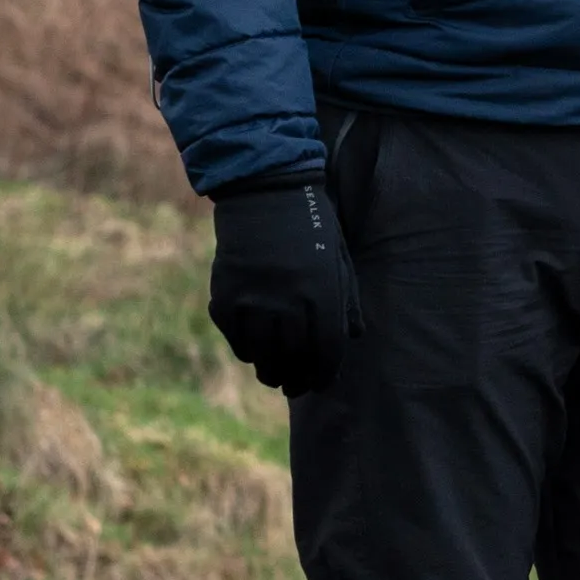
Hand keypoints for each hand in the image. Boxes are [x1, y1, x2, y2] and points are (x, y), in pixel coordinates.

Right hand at [209, 174, 360, 394]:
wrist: (264, 193)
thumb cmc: (312, 224)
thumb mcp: (340, 256)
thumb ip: (347, 299)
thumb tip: (354, 338)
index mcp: (322, 290)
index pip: (326, 349)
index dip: (325, 372)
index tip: (323, 383)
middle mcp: (287, 301)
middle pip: (292, 359)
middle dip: (297, 378)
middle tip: (298, 386)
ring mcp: (253, 302)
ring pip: (262, 355)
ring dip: (271, 370)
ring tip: (276, 375)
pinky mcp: (225, 298)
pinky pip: (236, 339)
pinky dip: (246, 349)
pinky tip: (255, 350)